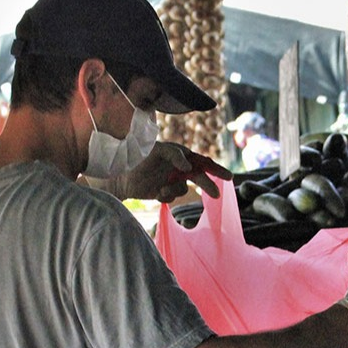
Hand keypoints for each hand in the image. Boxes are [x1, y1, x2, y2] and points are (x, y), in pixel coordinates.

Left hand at [106, 142, 232, 201]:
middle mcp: (177, 167)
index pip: (201, 161)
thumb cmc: (138, 156)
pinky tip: (155, 193)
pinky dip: (165, 196)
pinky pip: (172, 197)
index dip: (215, 169)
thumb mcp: (157, 150)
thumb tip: (189, 167)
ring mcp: (171, 179)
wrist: (119, 175)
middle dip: (207, 185)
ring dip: (174, 191)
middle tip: (216, 195)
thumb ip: (174, 154)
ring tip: (160, 189)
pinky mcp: (163, 191)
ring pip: (183, 189)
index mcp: (179, 154)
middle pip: (199, 177)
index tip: (228, 177)